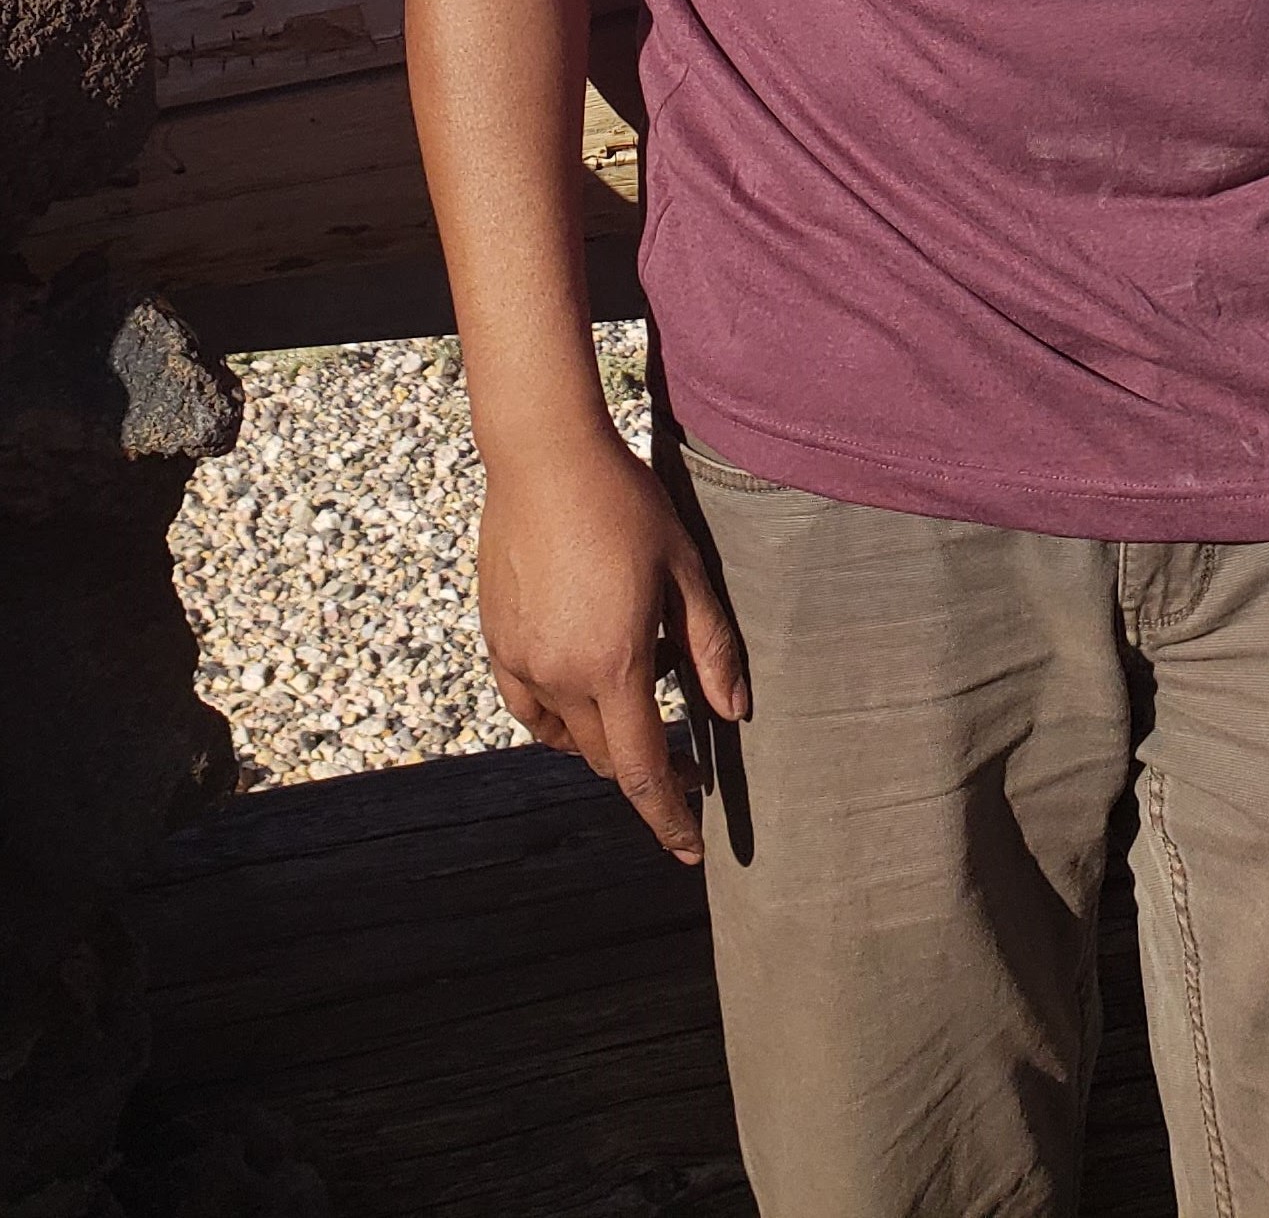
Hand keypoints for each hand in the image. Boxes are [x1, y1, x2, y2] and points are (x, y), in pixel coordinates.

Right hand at [477, 426, 747, 859]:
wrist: (545, 457)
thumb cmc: (625, 505)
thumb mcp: (685, 570)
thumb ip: (711, 647)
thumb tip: (734, 714)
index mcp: (614, 664)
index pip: (643, 771)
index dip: (668, 817)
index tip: (690, 848)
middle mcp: (561, 675)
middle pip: (606, 759)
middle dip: (647, 773)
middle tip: (685, 761)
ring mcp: (521, 660)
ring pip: (564, 737)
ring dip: (602, 740)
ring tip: (637, 700)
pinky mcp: (496, 640)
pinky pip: (528, 705)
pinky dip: (558, 715)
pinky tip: (582, 682)